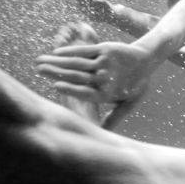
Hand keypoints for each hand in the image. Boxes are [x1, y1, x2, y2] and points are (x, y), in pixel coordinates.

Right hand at [35, 40, 155, 105]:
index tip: (56, 86)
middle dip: (55, 72)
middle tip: (37, 70)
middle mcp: (106, 78)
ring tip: (40, 60)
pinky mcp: (104, 49)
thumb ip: (115, 117)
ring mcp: (105, 63)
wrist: (147, 59)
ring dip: (57, 61)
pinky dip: (69, 51)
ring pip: (77, 62)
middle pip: (77, 76)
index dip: (71, 89)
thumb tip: (104, 134)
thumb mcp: (129, 103)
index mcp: (109, 94)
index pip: (86, 93)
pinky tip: (56, 52)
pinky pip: (84, 51)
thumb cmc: (136, 85)